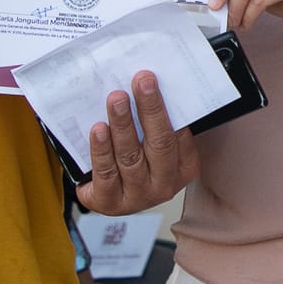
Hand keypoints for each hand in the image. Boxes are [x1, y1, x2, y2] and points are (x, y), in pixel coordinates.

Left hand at [76, 71, 200, 215]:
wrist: (105, 192)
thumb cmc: (135, 158)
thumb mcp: (152, 142)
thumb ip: (156, 121)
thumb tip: (146, 84)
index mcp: (183, 167)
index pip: (178, 134)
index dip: (162, 106)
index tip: (150, 80)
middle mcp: (164, 185)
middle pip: (159, 143)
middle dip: (149, 109)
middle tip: (140, 82)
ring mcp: (138, 197)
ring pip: (131, 157)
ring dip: (123, 125)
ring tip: (116, 100)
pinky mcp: (110, 203)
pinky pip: (106, 173)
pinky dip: (101, 149)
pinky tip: (98, 129)